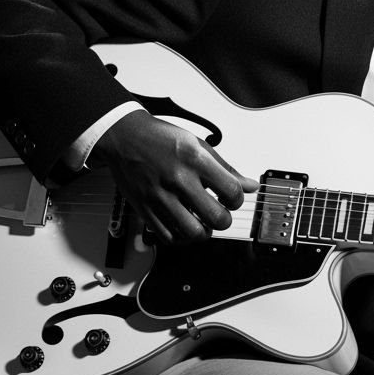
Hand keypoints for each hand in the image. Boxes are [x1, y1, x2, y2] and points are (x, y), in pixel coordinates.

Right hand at [91, 110, 258, 243]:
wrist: (124, 137)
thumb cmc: (160, 139)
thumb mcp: (197, 145)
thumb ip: (225, 168)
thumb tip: (250, 186)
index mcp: (195, 160)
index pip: (231, 192)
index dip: (237, 200)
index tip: (231, 199)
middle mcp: (178, 179)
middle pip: (215, 217)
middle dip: (224, 220)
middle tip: (219, 213)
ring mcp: (160, 196)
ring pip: (193, 232)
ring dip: (204, 232)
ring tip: (203, 223)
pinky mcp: (145, 209)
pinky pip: (168, 237)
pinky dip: (181, 237)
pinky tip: (184, 226)